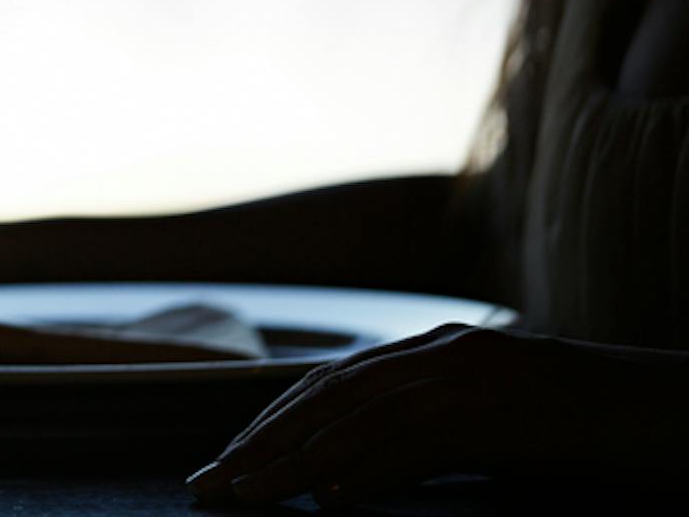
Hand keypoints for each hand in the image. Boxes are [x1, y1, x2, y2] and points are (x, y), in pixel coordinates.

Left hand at [187, 324, 688, 506]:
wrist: (681, 415)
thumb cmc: (595, 438)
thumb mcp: (496, 437)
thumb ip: (426, 444)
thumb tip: (348, 483)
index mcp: (438, 352)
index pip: (332, 386)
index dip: (272, 424)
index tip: (226, 464)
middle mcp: (444, 352)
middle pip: (327, 396)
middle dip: (261, 442)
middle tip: (209, 485)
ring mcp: (472, 373)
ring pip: (357, 417)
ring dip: (293, 461)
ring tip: (245, 496)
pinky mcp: (502, 408)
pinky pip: (416, 439)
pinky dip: (365, 468)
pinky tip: (326, 498)